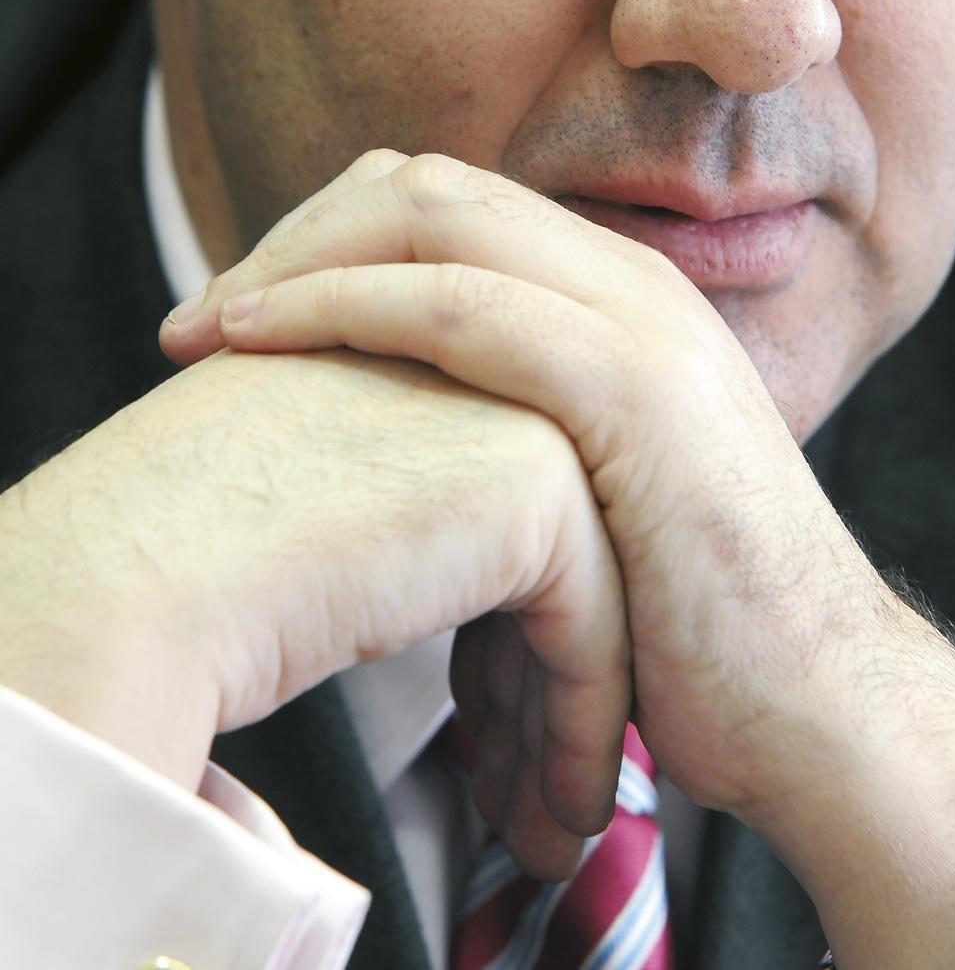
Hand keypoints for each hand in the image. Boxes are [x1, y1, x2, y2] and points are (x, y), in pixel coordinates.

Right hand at [1, 234, 629, 880]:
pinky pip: (593, 627)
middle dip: (539, 680)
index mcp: (412, 351)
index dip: (497, 629)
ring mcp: (517, 407)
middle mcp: (477, 364)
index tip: (491, 725)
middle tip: (525, 788)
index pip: (492, 502)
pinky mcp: (535, 479)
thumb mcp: (309, 492)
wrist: (143, 565)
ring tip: (540, 820)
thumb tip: (408, 575)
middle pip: (545, 547)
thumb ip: (379, 503)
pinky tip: (557, 810)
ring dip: (565, 718)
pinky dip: (583, 728)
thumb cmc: (180, 545)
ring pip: (587, 588)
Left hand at [164, 150, 954, 969]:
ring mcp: (638, 323)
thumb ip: (502, 431)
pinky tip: (259, 340)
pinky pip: (464, 307)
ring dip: (298, 260)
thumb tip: (383, 441)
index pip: (447, 203)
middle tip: (201, 316)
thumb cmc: (689, 619)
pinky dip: (346, 306)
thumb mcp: (583, 489)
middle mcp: (628, 281)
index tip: (240, 310)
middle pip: (425, 188)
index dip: (330, 236)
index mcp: (614, 294)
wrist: (822, 704)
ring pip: (435, 220)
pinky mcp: (635, 389)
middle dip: (298, 235)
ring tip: (201, 326)